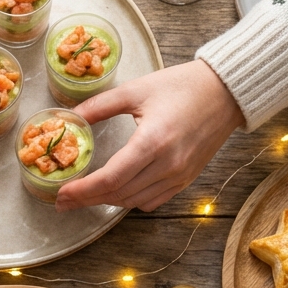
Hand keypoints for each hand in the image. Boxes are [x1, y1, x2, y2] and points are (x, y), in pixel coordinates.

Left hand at [57, 61, 243, 211]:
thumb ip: (100, 105)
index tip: (61, 194)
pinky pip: (152, 200)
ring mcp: (179, 176)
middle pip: (118, 194)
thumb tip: (70, 116)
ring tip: (84, 197)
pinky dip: (130, 200)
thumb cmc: (183, 86)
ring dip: (107, 201)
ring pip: (133, 201)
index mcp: (152, 142)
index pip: (110, 179)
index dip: (82, 191)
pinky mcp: (186, 179)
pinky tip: (116, 192)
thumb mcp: (136, 89)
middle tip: (63, 200)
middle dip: (87, 199)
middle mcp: (167, 165)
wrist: (226, 92)